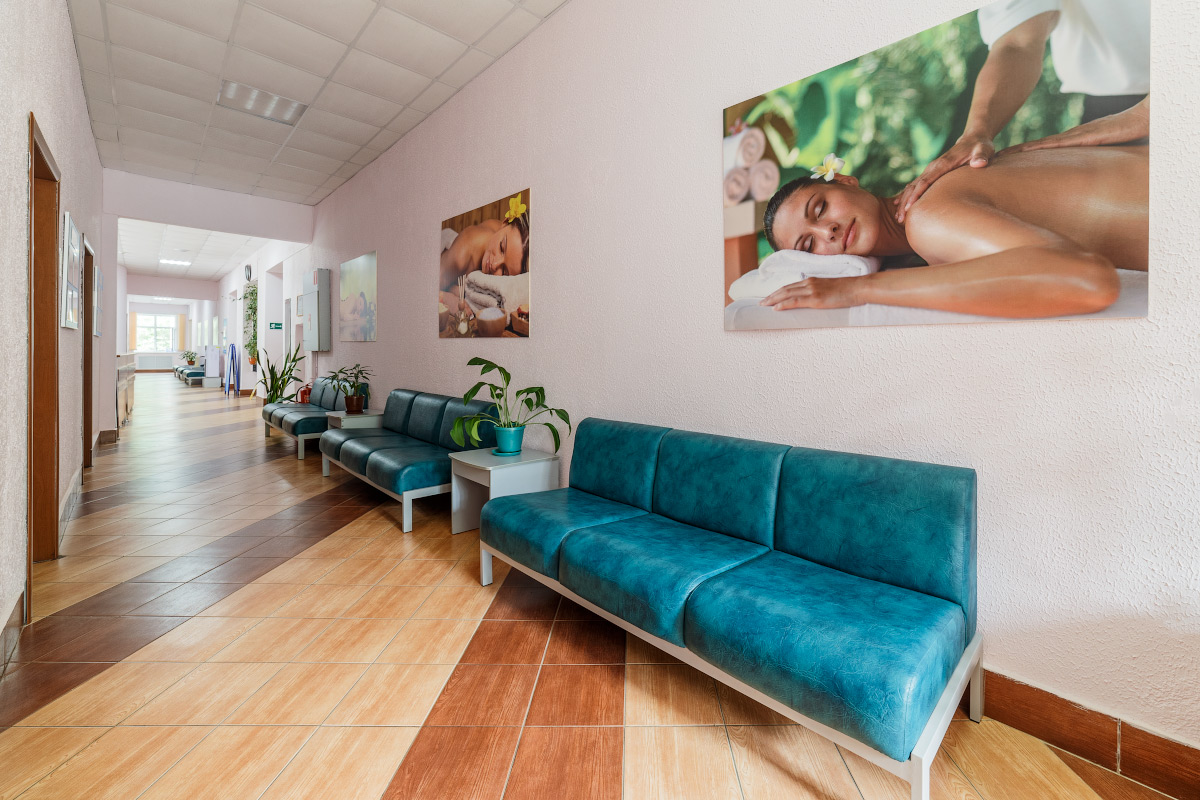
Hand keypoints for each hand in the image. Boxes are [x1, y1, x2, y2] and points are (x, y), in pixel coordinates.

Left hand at [760, 277, 864, 310]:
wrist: (858, 288)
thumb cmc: (848, 291)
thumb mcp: (830, 290)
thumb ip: (819, 293)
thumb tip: (813, 302)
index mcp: (812, 280)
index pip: (790, 286)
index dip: (778, 292)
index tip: (769, 297)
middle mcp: (809, 283)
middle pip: (785, 289)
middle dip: (771, 296)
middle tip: (761, 303)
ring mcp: (812, 290)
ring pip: (787, 294)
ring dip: (773, 300)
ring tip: (763, 305)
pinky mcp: (815, 298)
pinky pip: (795, 301)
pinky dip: (784, 304)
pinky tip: (776, 308)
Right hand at [895, 135, 994, 222]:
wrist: (973, 140)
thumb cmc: (980, 147)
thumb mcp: (984, 149)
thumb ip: (981, 156)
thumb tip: (979, 163)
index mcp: (943, 164)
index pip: (926, 180)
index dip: (916, 194)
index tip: (909, 207)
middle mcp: (933, 167)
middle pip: (914, 186)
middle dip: (906, 202)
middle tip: (899, 219)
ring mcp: (930, 170)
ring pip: (912, 187)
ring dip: (904, 202)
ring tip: (898, 218)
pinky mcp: (931, 174)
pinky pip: (916, 186)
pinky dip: (907, 196)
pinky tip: (900, 206)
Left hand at [997, 98, 1149, 156]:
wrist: (1145, 118)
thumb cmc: (1132, 134)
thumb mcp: (1109, 150)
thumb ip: (1097, 160)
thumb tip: (1093, 177)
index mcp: (1076, 140)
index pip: (1045, 148)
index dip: (1025, 153)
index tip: (1006, 159)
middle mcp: (1072, 138)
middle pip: (1037, 147)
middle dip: (1015, 153)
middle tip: (992, 160)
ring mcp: (1077, 136)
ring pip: (1042, 146)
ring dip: (1020, 152)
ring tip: (999, 158)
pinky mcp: (1084, 137)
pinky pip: (1057, 145)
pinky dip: (1038, 149)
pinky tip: (1022, 153)